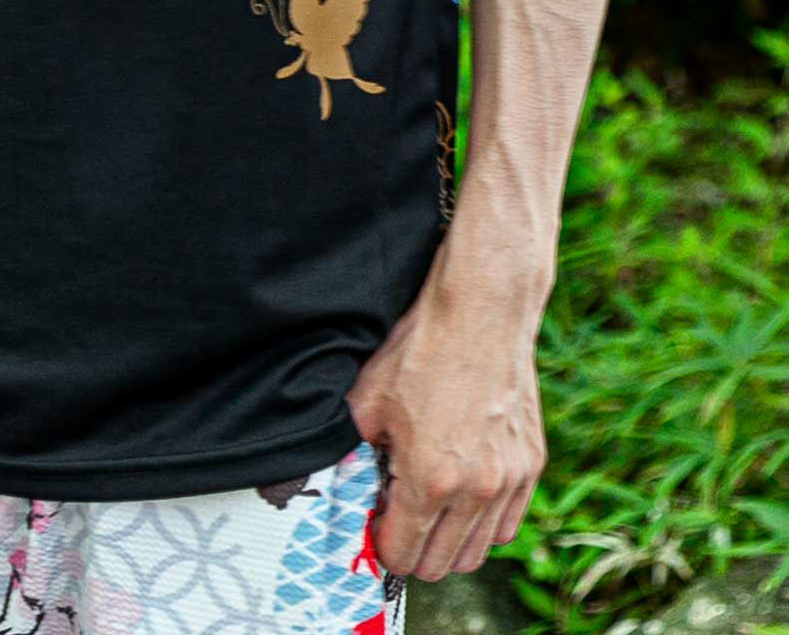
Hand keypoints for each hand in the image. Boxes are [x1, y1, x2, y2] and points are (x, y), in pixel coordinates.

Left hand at [345, 246, 547, 581]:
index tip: (377, 524)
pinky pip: (506, 524)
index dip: (383, 546)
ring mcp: (508, 480)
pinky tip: (463, 494)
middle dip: (414, 550)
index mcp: (430, 479)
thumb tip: (347, 484)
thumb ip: (354, 453)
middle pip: (441, 565)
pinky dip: (483, 522)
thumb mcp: (368, 400)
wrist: (480, 312)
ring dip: (449, 541)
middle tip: (399, 518)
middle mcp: (475, 490)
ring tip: (431, 508)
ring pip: (477, 552)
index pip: (403, 556)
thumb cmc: (421, 351)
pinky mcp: (530, 465)